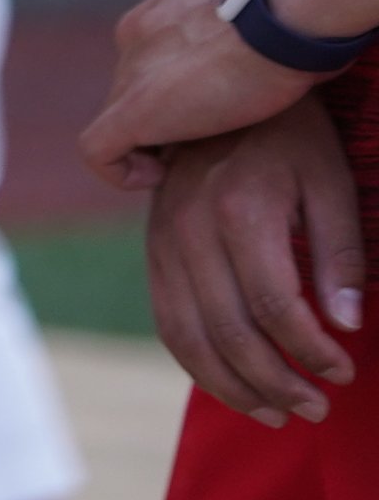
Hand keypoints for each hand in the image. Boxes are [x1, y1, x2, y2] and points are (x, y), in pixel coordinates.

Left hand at [87, 0, 330, 188]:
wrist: (280, 24)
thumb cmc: (291, 25)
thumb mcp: (260, 27)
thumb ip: (242, 41)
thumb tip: (266, 62)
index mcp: (162, 16)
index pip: (153, 63)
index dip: (176, 96)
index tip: (214, 116)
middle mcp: (136, 39)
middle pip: (134, 91)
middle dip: (162, 123)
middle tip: (207, 146)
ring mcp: (130, 73)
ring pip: (118, 120)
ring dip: (149, 146)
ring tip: (189, 162)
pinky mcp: (131, 110)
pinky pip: (97, 150)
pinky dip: (122, 171)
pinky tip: (161, 175)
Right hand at [143, 99, 365, 422]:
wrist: (222, 86)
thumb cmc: (292, 137)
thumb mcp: (332, 182)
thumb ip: (339, 255)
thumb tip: (347, 325)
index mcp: (239, 209)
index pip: (276, 307)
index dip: (313, 352)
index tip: (346, 373)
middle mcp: (189, 228)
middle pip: (229, 331)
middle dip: (277, 382)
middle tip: (319, 409)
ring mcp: (162, 239)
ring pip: (187, 335)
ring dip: (233, 386)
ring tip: (278, 413)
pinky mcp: (152, 248)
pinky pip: (166, 319)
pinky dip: (196, 364)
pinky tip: (235, 384)